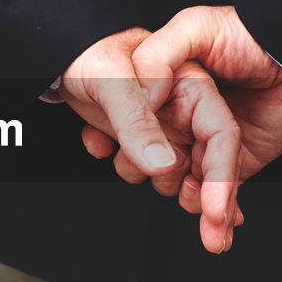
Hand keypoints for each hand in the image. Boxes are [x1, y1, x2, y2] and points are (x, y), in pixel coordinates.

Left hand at [59, 29, 243, 251]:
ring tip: (124, 163)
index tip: (217, 214)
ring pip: (180, 172)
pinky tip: (112, 160)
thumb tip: (163, 165)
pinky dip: (139, 176)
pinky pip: (151, 170)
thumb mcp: (111, 81)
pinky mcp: (142, 140)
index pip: (220, 137)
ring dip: (160, 184)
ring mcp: (164, 128)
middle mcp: (184, 111)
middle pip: (208, 164)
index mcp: (191, 87)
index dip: (222, 177)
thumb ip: (138, 120)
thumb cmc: (89, 53)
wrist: (59, 54)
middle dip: (205, 199)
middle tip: (202, 229)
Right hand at [82, 7, 281, 248]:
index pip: (137, 126)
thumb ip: (158, 54)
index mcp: (167, 91)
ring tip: (200, 201)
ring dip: (189, 201)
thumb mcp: (196, 26)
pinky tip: (216, 226)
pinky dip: (215, 217)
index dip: (128, 143)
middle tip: (170, 172)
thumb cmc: (251, 33)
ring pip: (183, 185)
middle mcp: (182, 120)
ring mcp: (208, 145)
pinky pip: (219, 196)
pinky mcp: (237, 165)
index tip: (124, 155)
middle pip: (154, 160)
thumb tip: (140, 98)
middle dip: (156, 176)